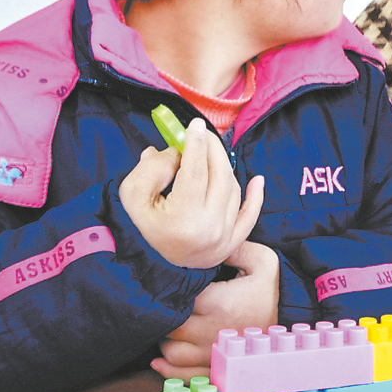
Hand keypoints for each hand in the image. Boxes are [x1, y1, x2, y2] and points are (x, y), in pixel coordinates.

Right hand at [119, 117, 264, 267]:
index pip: (195, 173)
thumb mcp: (134, 198)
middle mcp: (210, 228)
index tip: (196, 125)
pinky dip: (255, 196)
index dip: (196, 146)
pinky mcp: (235, 241)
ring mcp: (226, 236)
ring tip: (206, 155)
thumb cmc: (146, 227)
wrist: (158, 267)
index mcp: (183, 219)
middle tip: (202, 134)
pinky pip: (251, 213)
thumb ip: (150, 171)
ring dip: (222, 166)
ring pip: (232, 188)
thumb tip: (175, 150)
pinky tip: (257, 179)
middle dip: (212, 149)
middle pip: (218, 176)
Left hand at [150, 240, 279, 381]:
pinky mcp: (218, 367)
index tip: (174, 283)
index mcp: (219, 303)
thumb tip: (206, 248)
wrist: (298, 316)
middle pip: (170, 328)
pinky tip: (160, 360)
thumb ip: (232, 250)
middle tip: (169, 304)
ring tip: (170, 327)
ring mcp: (214, 352)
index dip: (171, 291)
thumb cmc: (278, 287)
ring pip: (172, 353)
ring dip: (166, 341)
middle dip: (165, 316)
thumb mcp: (262, 259)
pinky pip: (184, 374)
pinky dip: (168, 369)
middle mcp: (212, 331)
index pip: (178, 299)